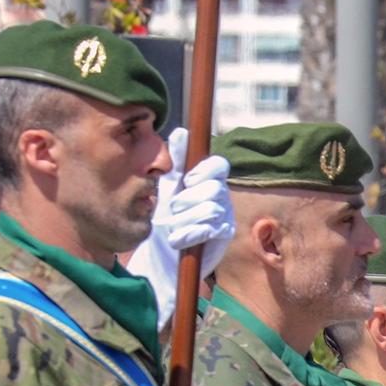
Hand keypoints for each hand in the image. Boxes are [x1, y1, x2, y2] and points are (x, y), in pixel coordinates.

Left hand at [126, 127, 234, 328]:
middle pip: (214, 188)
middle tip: (173, 209)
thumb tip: (181, 131)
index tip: (188, 179)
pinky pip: (210, 228)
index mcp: (208, 180)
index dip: (205, 170)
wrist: (160, 253)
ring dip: (185, 219)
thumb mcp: (165, 186)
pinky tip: (178, 240)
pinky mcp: (224, 235)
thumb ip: (174, 161)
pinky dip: (190, 233)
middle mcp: (221, 195)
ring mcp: (225, 215)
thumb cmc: (163, 217)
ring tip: (173, 227)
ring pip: (210, 208)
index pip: (219, 165)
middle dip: (188, 199)